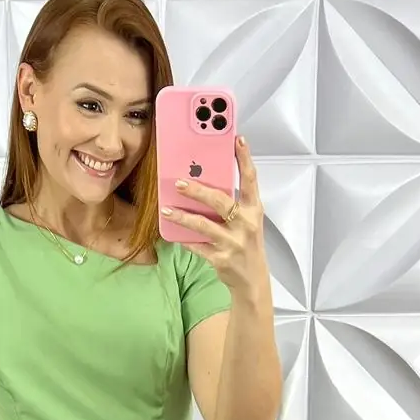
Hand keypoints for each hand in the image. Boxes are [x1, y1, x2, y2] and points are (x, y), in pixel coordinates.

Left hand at [162, 134, 266, 295]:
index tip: (237, 140)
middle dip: (199, 190)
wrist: (252, 279)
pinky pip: (197, 246)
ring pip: (204, 225)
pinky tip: (172, 233)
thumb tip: (205, 182)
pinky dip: (184, 239)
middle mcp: (245, 224)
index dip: (244, 159)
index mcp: (254, 210)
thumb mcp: (247, 221)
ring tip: (166, 210)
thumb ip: (232, 203)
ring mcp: (233, 242)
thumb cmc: (247, 244)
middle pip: (221, 201)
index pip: (251, 180)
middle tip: (179, 182)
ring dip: (183, 216)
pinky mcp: (221, 259)